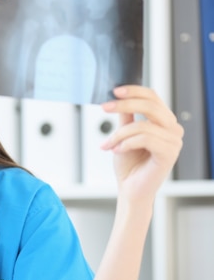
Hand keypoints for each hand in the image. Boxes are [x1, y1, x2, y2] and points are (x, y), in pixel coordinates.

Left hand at [100, 85, 183, 202]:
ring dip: (119, 134)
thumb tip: (119, 96)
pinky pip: (144, 139)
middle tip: (105, 107)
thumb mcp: (124, 134)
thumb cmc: (129, 163)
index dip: (134, 91)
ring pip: (142, 126)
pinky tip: (117, 150)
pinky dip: (126, 143)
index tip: (114, 91)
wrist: (130, 188)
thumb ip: (126, 116)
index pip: (152, 97)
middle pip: (150, 106)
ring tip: (108, 145)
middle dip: (124, 105)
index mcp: (164, 121)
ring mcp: (174, 141)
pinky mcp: (169, 154)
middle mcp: (173, 129)